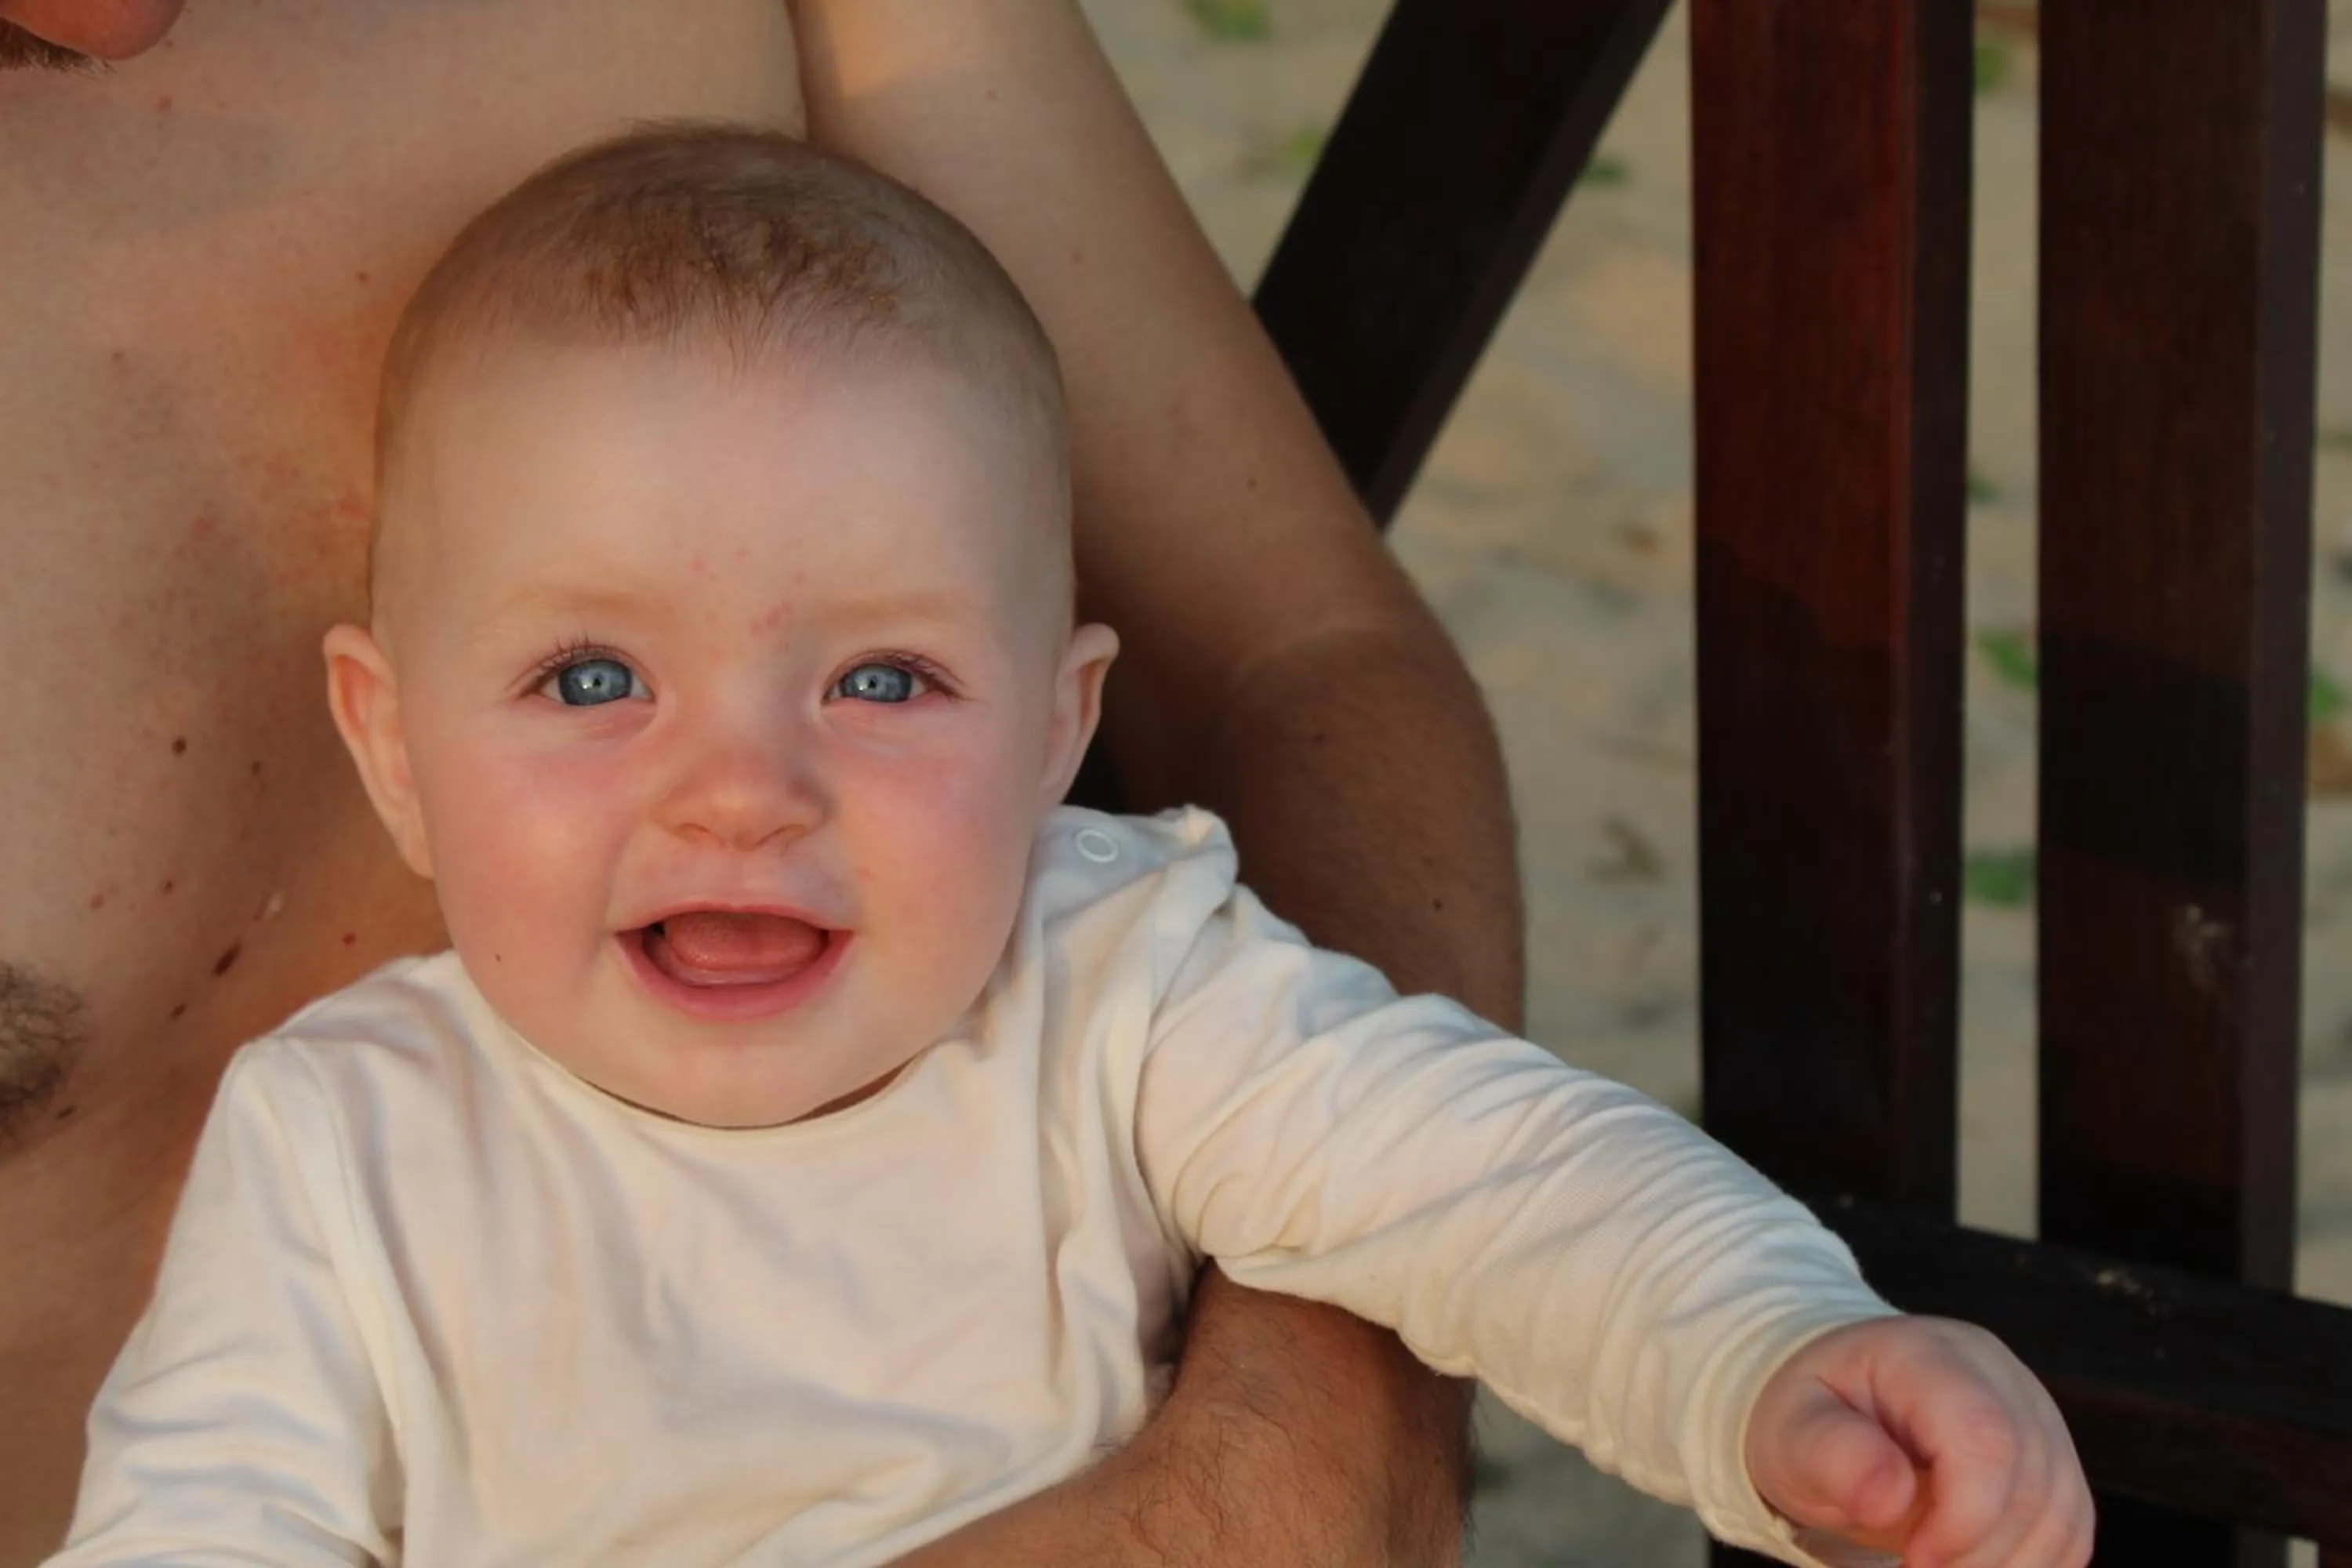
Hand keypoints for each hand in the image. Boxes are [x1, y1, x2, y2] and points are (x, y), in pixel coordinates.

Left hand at [1743, 1316, 2092, 1567]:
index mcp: (1927, 1355)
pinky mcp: (2053, 1458)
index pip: (1985, 1437)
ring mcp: (2036, 1413)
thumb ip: (1834, 1456)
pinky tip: (1980, 1566)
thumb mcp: (1792, 1432)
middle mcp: (1998, 1374)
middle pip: (2030, 1481)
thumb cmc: (1813, 1416)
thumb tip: (1889, 1496)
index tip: (1918, 1560)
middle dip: (1980, 1552)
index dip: (1965, 1517)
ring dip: (2009, 1564)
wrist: (1838, 1405)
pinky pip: (2072, 1527)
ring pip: (2062, 1510)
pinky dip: (2034, 1563)